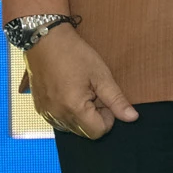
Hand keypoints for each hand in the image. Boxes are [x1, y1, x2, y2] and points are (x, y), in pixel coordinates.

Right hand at [28, 25, 139, 139]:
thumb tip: (132, 118)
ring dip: (81, 115)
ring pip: (72, 128)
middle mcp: (58, 116)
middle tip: (93, 92)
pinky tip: (68, 92)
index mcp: (74, 108)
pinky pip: (59, 121)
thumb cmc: (75, 54)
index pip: (98, 132)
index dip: (107, 117)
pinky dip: (67, 112)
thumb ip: (116, 100)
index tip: (104, 98)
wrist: (45, 40)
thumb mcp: (101, 75)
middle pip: (85, 132)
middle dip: (94, 117)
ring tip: (80, 91)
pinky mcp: (40, 109)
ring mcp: (46, 113)